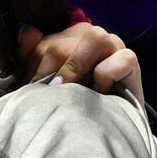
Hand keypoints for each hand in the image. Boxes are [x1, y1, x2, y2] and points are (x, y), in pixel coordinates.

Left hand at [18, 23, 142, 101]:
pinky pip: (120, 58)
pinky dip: (106, 75)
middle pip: (61, 45)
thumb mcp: (47, 82)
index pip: (42, 45)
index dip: (32, 70)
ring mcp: (113, 45)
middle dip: (49, 74)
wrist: (105, 126)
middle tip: (48, 98)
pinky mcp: (131, 60)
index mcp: (66, 37)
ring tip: (67, 91)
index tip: (32, 92)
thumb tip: (25, 30)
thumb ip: (33, 56)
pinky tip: (99, 92)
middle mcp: (90, 35)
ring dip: (75, 68)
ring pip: (95, 37)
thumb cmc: (73, 102)